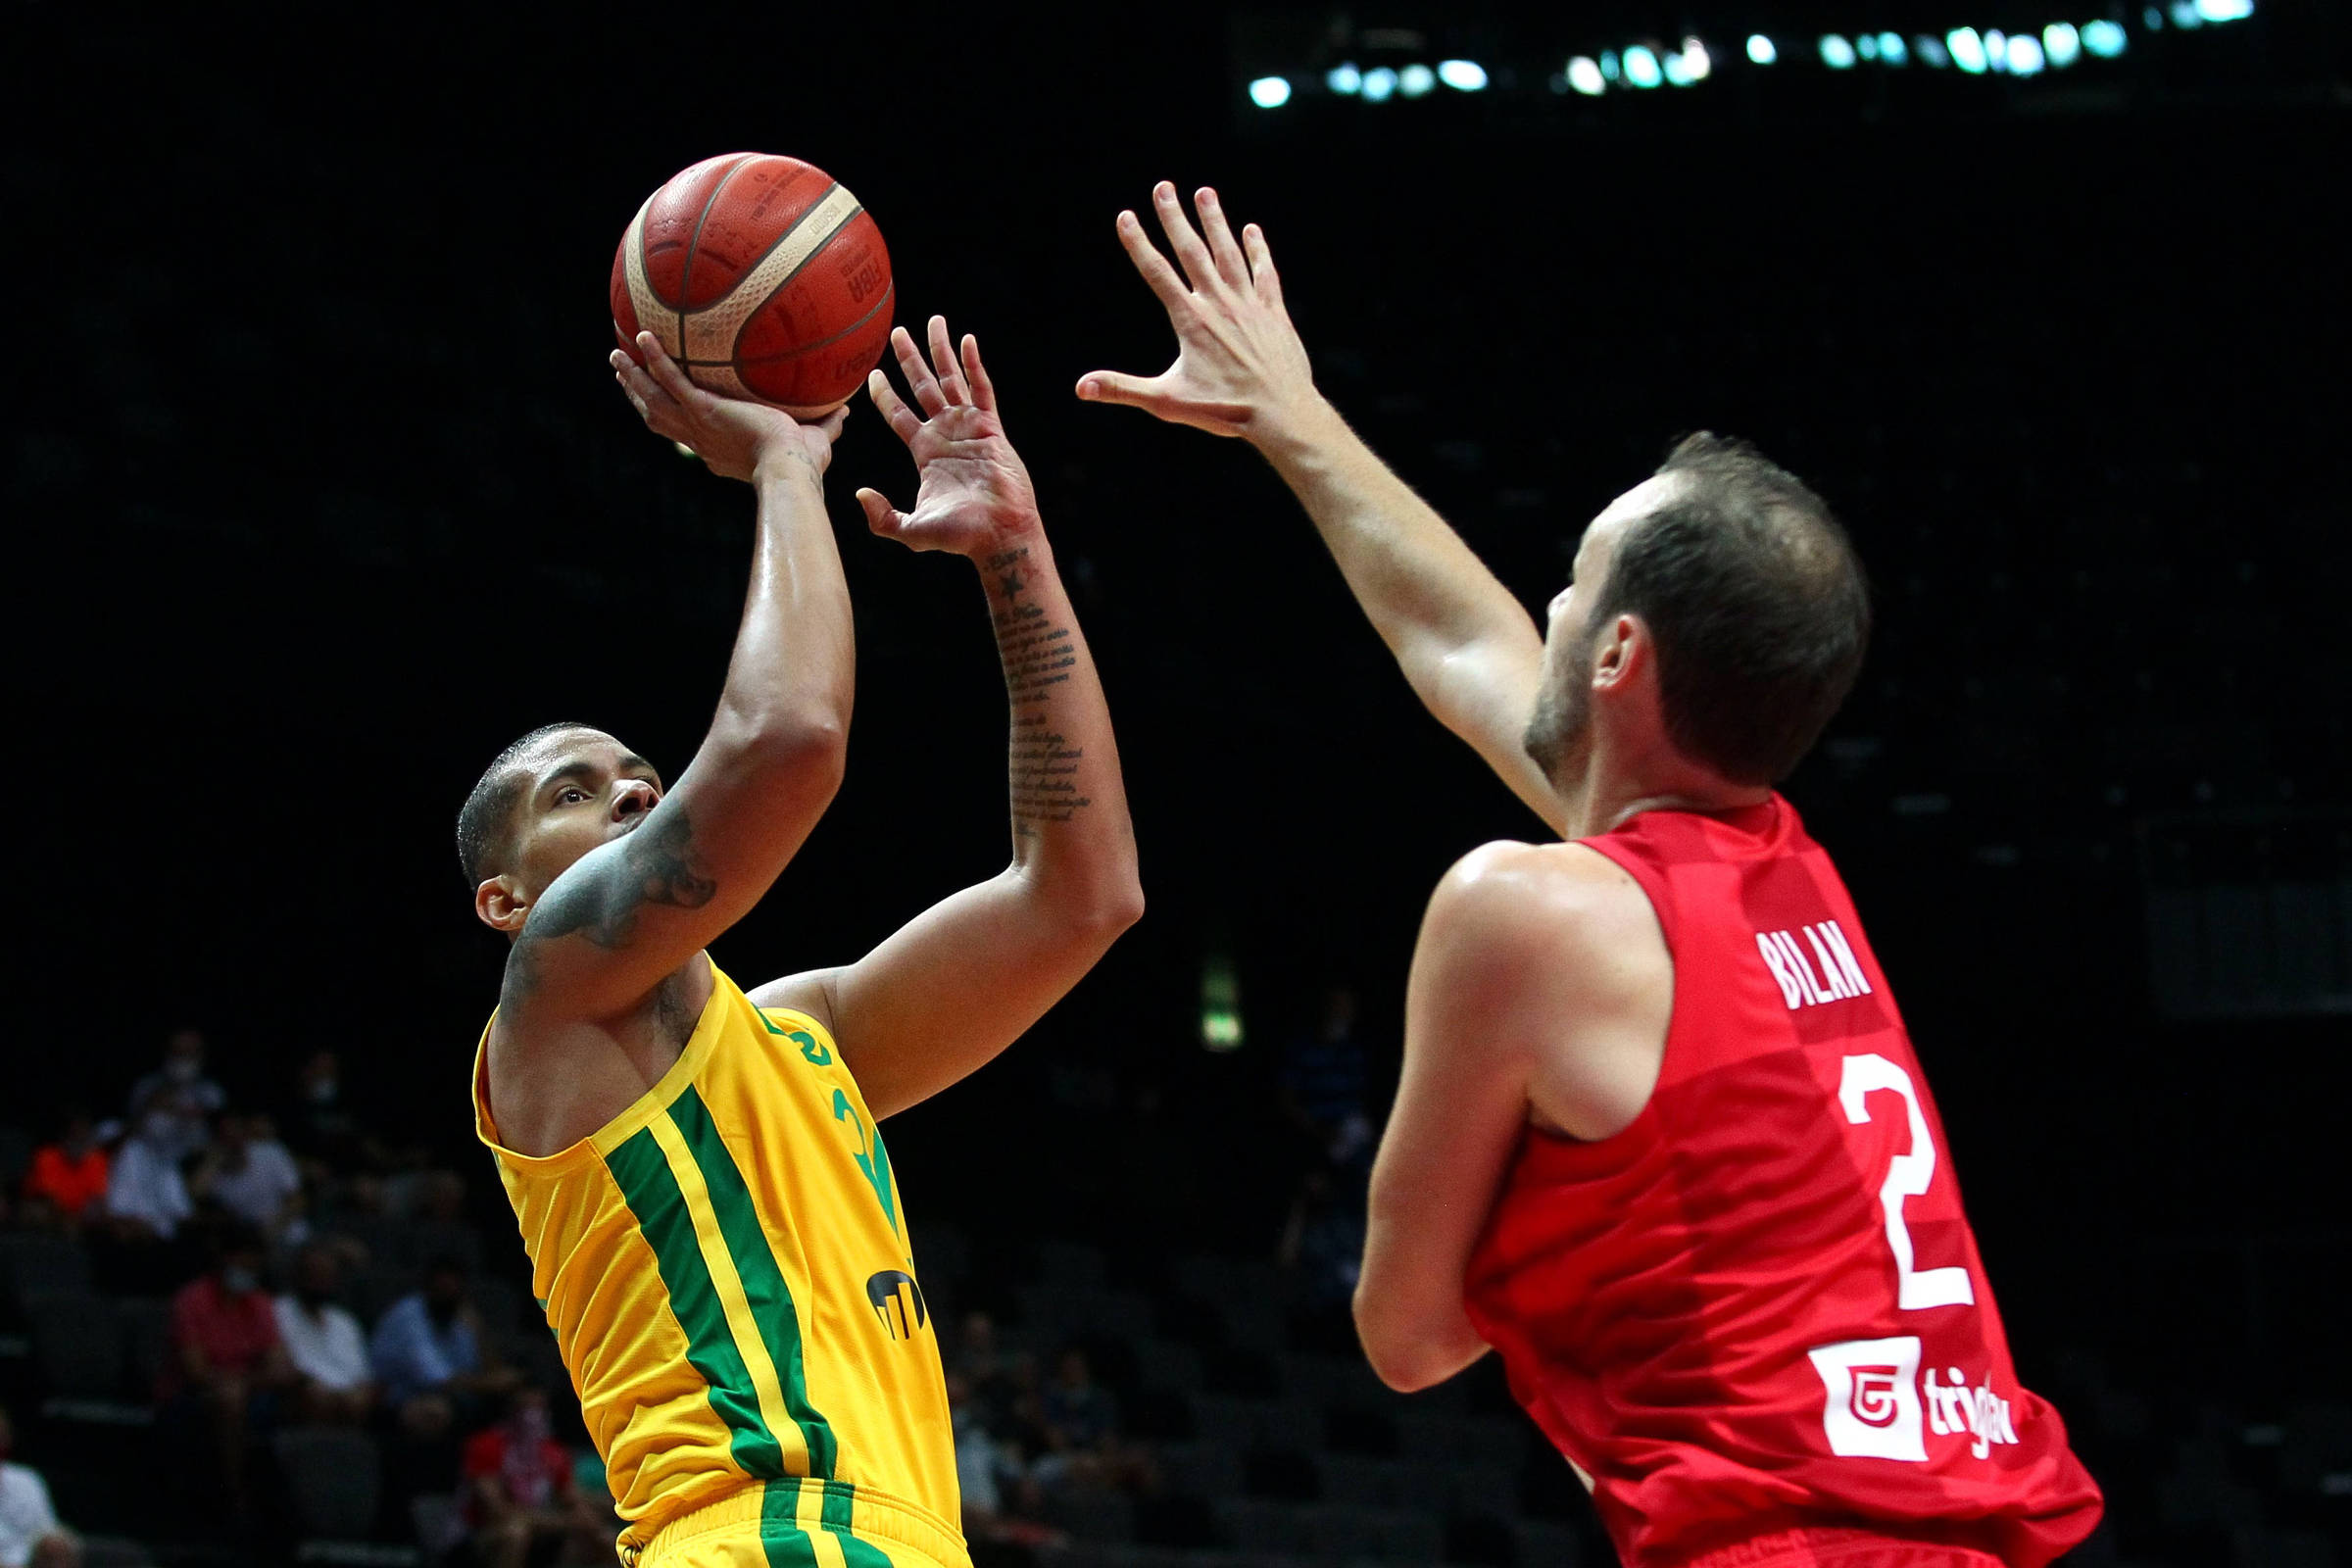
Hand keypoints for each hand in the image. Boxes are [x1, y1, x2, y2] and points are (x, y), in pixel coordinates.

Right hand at [610, 332, 845, 482]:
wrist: (790, 468)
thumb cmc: (804, 464)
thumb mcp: (816, 440)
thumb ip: (828, 426)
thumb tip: (847, 411)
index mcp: (718, 450)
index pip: (691, 434)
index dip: (676, 421)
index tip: (668, 408)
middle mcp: (701, 440)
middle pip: (659, 417)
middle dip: (640, 397)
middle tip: (624, 377)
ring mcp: (698, 425)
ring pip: (654, 400)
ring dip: (633, 379)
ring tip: (617, 356)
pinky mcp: (703, 409)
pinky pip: (672, 379)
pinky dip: (656, 359)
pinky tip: (642, 336)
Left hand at [859, 317, 1040, 555]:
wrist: (1000, 535)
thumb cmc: (960, 536)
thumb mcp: (911, 529)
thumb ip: (882, 516)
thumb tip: (858, 493)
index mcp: (925, 451)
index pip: (898, 414)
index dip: (884, 394)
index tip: (871, 373)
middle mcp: (945, 434)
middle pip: (922, 387)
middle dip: (910, 359)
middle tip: (897, 332)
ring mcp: (969, 428)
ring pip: (951, 379)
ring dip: (941, 350)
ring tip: (933, 321)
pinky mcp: (991, 428)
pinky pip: (982, 389)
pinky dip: (974, 365)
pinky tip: (967, 341)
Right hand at [1076, 182, 1319, 443]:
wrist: (1281, 414)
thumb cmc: (1225, 411)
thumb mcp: (1167, 402)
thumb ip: (1123, 389)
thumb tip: (1080, 387)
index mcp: (1191, 321)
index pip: (1157, 273)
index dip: (1139, 243)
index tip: (1126, 216)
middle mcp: (1219, 303)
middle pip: (1192, 251)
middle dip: (1174, 218)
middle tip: (1163, 187)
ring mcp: (1249, 305)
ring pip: (1228, 253)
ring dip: (1215, 222)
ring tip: (1204, 193)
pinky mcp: (1274, 313)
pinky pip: (1264, 273)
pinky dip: (1257, 250)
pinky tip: (1251, 230)